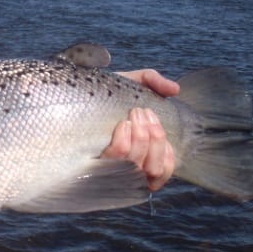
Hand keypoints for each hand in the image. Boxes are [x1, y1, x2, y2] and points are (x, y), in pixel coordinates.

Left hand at [102, 69, 179, 191]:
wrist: (78, 92)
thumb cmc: (107, 93)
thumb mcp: (132, 83)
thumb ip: (154, 82)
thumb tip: (174, 89)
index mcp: (142, 154)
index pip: (164, 169)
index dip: (166, 152)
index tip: (155, 124)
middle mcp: (129, 168)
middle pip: (153, 168)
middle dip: (152, 138)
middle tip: (141, 112)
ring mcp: (111, 169)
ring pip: (137, 167)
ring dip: (141, 140)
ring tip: (132, 116)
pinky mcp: (93, 166)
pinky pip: (115, 163)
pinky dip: (123, 144)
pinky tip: (120, 126)